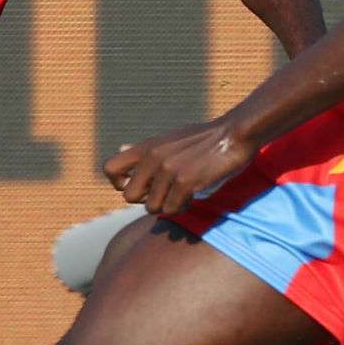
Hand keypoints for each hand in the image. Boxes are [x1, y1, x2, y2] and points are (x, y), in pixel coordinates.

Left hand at [104, 121, 256, 215]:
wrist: (234, 134)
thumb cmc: (203, 139)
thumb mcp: (169, 140)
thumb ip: (145, 150)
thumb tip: (120, 148)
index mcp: (146, 147)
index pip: (110, 169)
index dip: (120, 184)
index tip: (140, 186)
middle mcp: (153, 157)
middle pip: (129, 197)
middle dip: (146, 200)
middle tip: (165, 194)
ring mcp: (168, 170)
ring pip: (151, 208)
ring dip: (168, 206)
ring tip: (182, 194)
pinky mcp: (186, 182)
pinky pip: (172, 210)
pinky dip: (182, 208)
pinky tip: (193, 196)